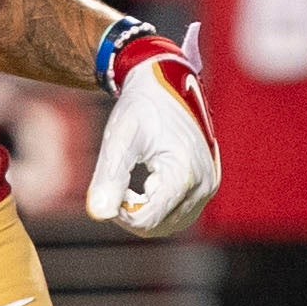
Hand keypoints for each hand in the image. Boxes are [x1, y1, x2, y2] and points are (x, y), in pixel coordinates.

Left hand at [87, 19, 219, 237]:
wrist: (165, 80)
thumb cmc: (140, 107)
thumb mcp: (120, 139)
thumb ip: (109, 178)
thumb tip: (98, 215)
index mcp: (184, 174)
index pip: (146, 221)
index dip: (119, 212)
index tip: (107, 185)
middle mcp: (204, 184)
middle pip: (158, 225)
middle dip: (131, 213)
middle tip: (116, 183)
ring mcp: (209, 185)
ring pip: (170, 223)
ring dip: (145, 211)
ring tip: (131, 182)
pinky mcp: (207, 183)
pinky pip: (180, 212)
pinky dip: (158, 206)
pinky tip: (145, 182)